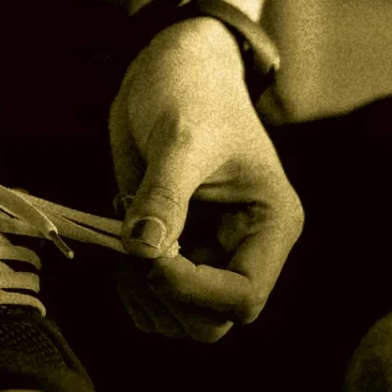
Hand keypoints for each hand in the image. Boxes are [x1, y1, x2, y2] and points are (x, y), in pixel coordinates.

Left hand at [108, 18, 303, 341]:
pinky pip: (156, 303)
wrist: (170, 69)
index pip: (243, 297)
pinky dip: (131, 291)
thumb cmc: (191, 91)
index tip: (147, 257)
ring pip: (182, 322)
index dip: (191, 290)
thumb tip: (143, 251)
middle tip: (130, 257)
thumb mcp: (180, 138)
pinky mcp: (179, 253)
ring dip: (143, 300)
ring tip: (122, 249)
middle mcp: (246, 248)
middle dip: (165, 298)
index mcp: (271, 224)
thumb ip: (163, 195)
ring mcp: (211, 254)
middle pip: (212, 323)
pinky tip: (119, 247)